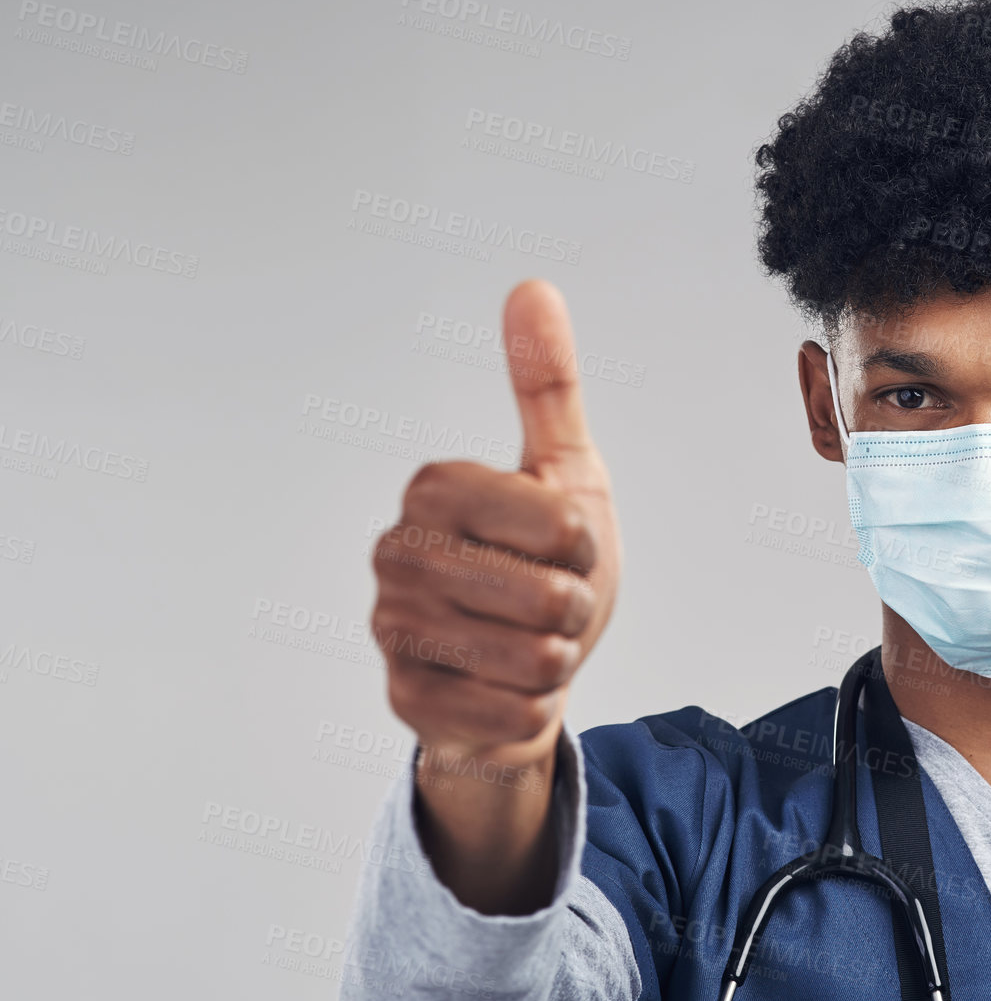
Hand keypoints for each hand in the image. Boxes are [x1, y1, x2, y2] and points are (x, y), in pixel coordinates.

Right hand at [370, 280, 619, 768]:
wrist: (524, 670)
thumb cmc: (545, 565)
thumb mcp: (564, 471)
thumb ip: (546, 385)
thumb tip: (531, 288)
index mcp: (433, 488)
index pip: (560, 524)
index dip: (584, 545)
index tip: (563, 545)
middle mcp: (396, 554)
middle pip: (551, 595)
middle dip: (576, 608)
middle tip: (550, 601)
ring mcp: (394, 631)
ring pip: (536, 659)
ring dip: (559, 659)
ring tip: (531, 643)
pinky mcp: (407, 702)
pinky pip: (515, 712)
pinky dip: (534, 707)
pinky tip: (506, 688)